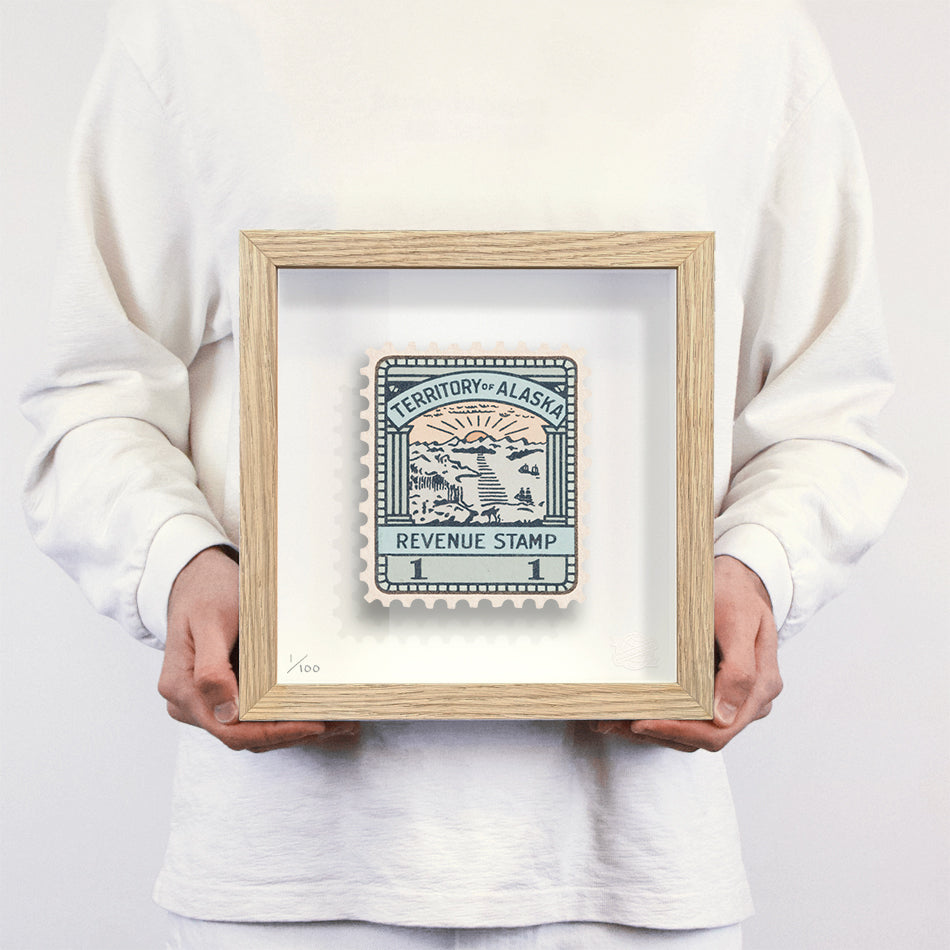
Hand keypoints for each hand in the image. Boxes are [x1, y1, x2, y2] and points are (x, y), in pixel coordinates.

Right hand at [158, 546, 358, 751]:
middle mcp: (188, 704)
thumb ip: (212, 670)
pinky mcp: (221, 696)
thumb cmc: (206, 593)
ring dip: (292, 729)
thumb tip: (227, 714)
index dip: (274, 732)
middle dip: (291, 733)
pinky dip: (283, 717)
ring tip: (337, 723)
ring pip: (251, 731)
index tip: (314, 724)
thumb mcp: (211, 622)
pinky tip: (316, 711)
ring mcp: (204, 702)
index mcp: (181, 689)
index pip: (231, 729)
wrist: (195, 578)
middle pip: (244, 736)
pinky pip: (252, 716)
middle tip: (339, 725)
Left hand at [593, 555, 782, 751]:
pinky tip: (633, 710)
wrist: (742, 581)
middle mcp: (751, 701)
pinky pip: (693, 717)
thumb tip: (724, 718)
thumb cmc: (736, 595)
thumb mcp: (737, 621)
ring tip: (615, 719)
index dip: (677, 731)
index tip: (640, 722)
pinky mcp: (719, 694)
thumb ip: (739, 670)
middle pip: (703, 736)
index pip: (718, 730)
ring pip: (695, 732)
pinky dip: (663, 718)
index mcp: (761, 686)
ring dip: (656, 730)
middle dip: (659, 732)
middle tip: (616, 722)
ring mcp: (736, 700)